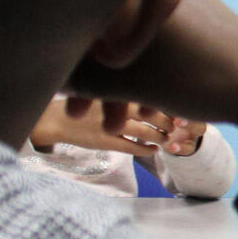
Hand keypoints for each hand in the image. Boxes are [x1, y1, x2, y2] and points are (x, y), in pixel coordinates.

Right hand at [31, 98, 177, 158]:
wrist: (57, 118)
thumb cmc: (85, 102)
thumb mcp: (107, 88)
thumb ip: (128, 91)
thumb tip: (156, 95)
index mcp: (120, 90)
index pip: (154, 95)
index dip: (170, 102)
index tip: (180, 106)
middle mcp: (119, 106)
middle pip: (156, 113)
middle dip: (169, 121)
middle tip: (177, 125)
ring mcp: (113, 124)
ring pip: (148, 132)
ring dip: (161, 136)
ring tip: (167, 138)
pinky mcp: (107, 141)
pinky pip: (134, 146)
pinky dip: (147, 149)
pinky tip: (153, 149)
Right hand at [63, 0, 237, 162]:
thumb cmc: (195, 79)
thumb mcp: (127, 81)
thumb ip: (82, 77)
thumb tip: (54, 79)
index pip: (85, 12)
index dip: (66, 52)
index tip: (57, 82)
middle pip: (111, 29)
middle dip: (93, 76)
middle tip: (79, 114)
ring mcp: (191, 1)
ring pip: (138, 41)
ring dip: (120, 83)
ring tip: (112, 125)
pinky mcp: (211, 22)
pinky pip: (166, 44)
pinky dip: (149, 73)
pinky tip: (143, 109)